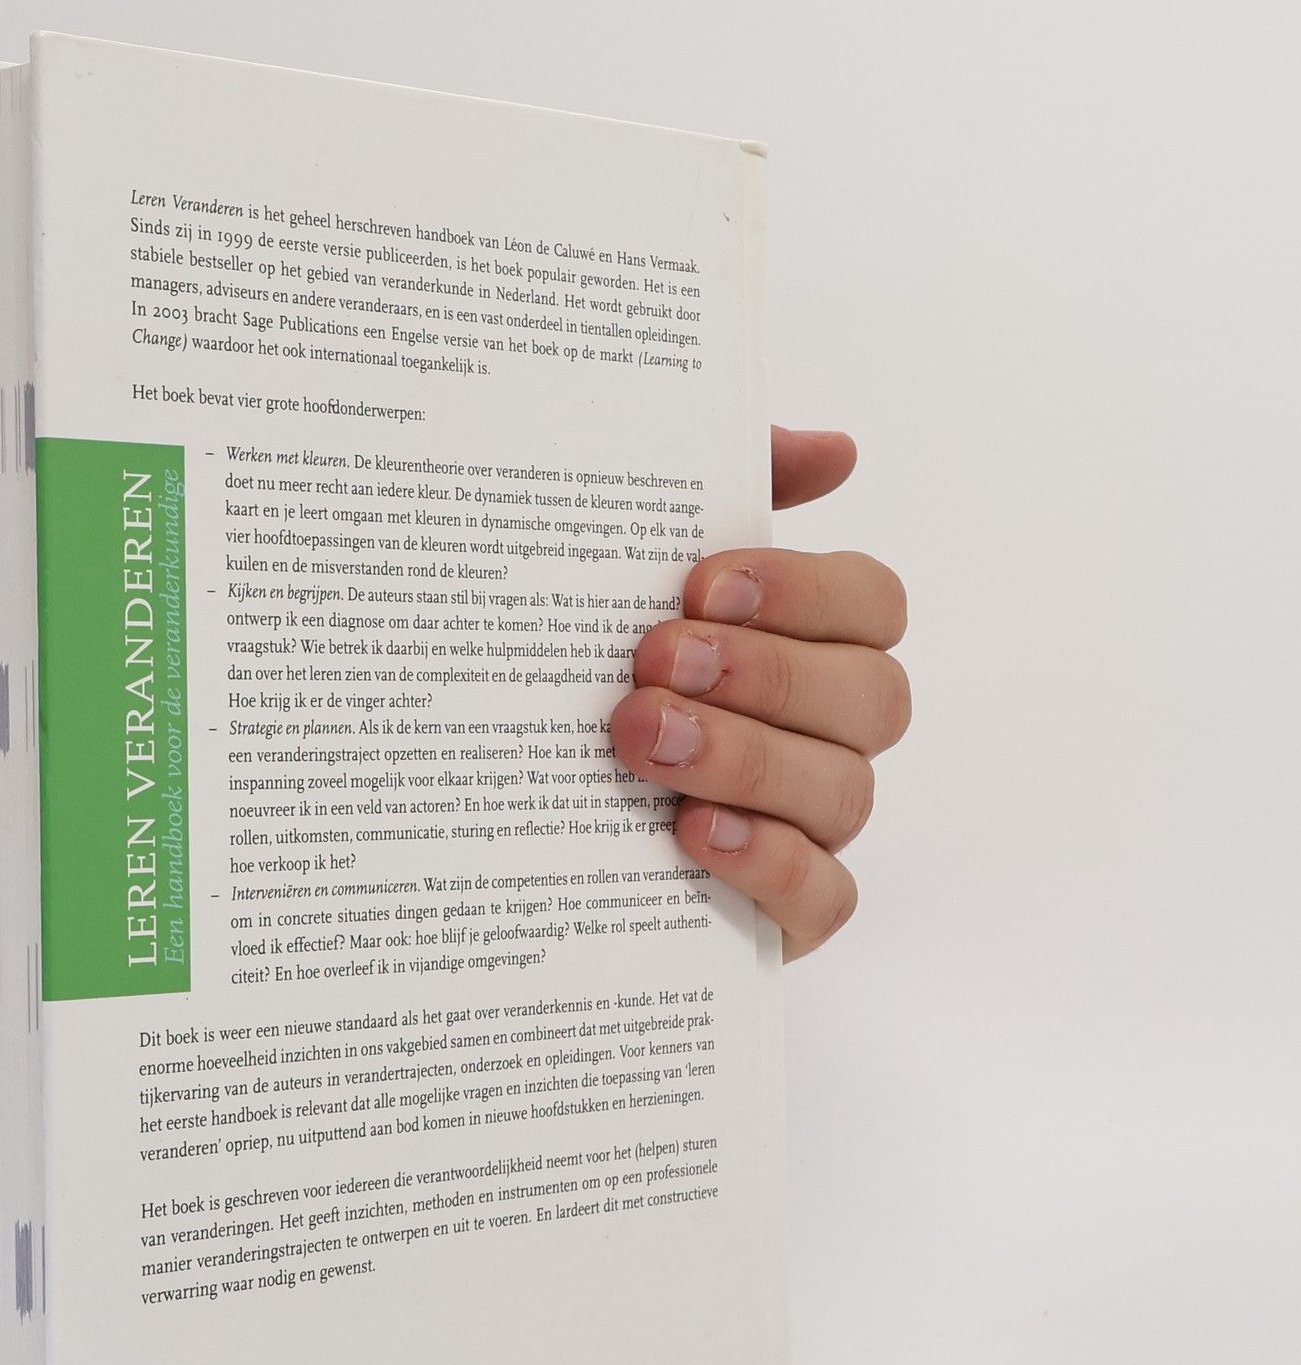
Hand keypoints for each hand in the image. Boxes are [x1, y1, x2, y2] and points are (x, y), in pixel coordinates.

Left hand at [608, 427, 907, 959]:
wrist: (491, 808)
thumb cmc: (579, 672)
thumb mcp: (623, 572)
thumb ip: (719, 498)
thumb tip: (835, 451)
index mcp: (808, 643)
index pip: (872, 604)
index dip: (805, 591)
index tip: (701, 584)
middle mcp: (827, 734)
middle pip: (872, 697)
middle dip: (765, 674)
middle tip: (654, 662)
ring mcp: (811, 826)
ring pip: (843, 792)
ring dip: (747, 757)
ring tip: (643, 739)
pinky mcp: (781, 913)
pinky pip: (824, 898)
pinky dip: (770, 862)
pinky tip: (693, 833)